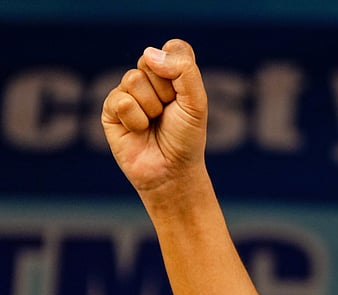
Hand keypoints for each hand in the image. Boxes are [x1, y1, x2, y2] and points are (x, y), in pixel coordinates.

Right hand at [101, 39, 207, 195]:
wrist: (171, 170)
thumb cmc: (187, 137)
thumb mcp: (196, 103)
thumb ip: (183, 71)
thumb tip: (148, 53)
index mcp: (172, 74)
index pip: (173, 48)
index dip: (179, 70)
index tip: (185, 94)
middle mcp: (148, 79)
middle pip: (150, 61)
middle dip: (166, 91)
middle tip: (169, 112)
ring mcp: (128, 92)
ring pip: (133, 79)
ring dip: (150, 107)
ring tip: (154, 123)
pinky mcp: (110, 109)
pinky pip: (121, 100)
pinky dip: (135, 119)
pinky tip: (139, 131)